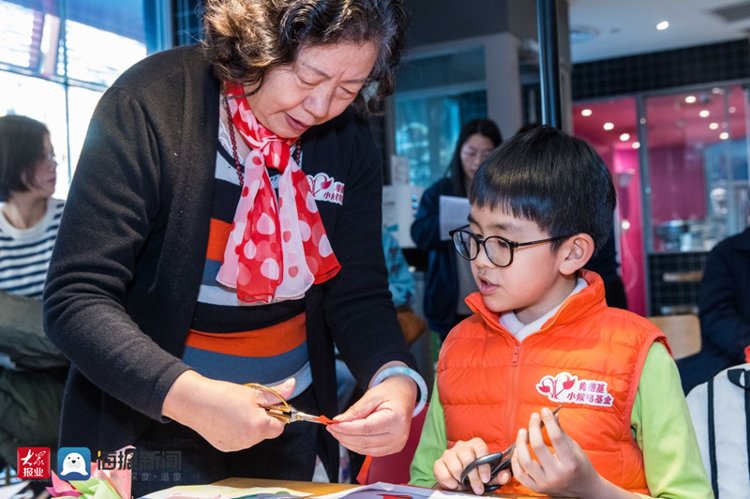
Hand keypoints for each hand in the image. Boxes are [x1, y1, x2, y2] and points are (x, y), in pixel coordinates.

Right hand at [163, 371, 292, 451]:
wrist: (195, 402)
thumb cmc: (223, 395)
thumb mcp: (253, 392)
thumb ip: (276, 393)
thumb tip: (292, 385)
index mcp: (259, 427)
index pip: (280, 426)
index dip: (276, 414)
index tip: (267, 405)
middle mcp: (250, 441)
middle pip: (266, 431)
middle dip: (262, 418)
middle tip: (248, 404)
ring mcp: (237, 446)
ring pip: (253, 435)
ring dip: (249, 424)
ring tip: (235, 410)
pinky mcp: (226, 447)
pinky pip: (240, 439)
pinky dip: (237, 430)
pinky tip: (226, 419)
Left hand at [326, 374, 415, 455]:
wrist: (404, 396)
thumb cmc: (390, 393)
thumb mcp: (372, 395)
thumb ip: (355, 410)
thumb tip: (339, 422)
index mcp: (396, 419)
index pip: (366, 428)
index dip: (347, 429)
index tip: (333, 425)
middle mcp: (399, 435)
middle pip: (365, 441)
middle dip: (344, 436)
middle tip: (331, 428)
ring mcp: (397, 444)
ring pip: (366, 449)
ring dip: (348, 442)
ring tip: (337, 432)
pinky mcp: (393, 448)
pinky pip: (370, 451)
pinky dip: (357, 446)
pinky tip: (348, 438)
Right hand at [433, 438, 510, 494]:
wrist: (461, 479)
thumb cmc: (477, 474)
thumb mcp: (490, 475)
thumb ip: (499, 475)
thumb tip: (505, 475)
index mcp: (475, 444)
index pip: (480, 447)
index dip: (484, 464)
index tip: (486, 479)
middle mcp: (461, 446)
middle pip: (467, 458)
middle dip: (474, 477)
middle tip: (478, 489)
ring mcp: (449, 453)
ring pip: (455, 466)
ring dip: (462, 480)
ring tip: (465, 485)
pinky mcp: (439, 462)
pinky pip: (442, 471)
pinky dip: (449, 482)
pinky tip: (455, 484)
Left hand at [511, 407, 600, 496]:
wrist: (584, 490)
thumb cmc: (580, 466)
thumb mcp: (575, 448)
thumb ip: (561, 432)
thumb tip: (552, 415)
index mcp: (570, 463)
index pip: (556, 437)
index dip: (548, 421)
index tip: (544, 411)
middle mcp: (557, 474)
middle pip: (538, 447)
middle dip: (533, 428)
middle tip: (533, 417)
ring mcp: (545, 483)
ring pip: (525, 461)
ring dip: (521, 443)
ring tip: (522, 431)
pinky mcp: (536, 488)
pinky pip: (519, 474)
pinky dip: (515, 461)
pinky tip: (518, 449)